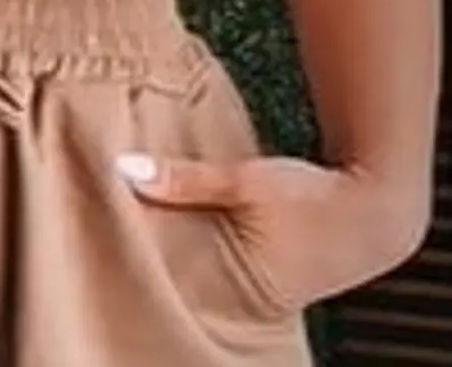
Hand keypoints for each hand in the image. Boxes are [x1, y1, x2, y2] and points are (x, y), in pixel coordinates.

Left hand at [115, 153, 430, 310]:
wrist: (374, 211)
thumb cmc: (316, 200)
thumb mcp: (246, 182)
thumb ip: (186, 179)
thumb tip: (124, 169)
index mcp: (233, 286)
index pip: (164, 282)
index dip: (129, 261)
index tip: (92, 239)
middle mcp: (234, 297)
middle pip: (170, 279)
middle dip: (138, 255)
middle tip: (93, 227)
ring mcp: (243, 290)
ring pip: (186, 270)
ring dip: (160, 248)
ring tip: (114, 224)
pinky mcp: (250, 274)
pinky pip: (204, 262)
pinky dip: (183, 244)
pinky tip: (156, 225)